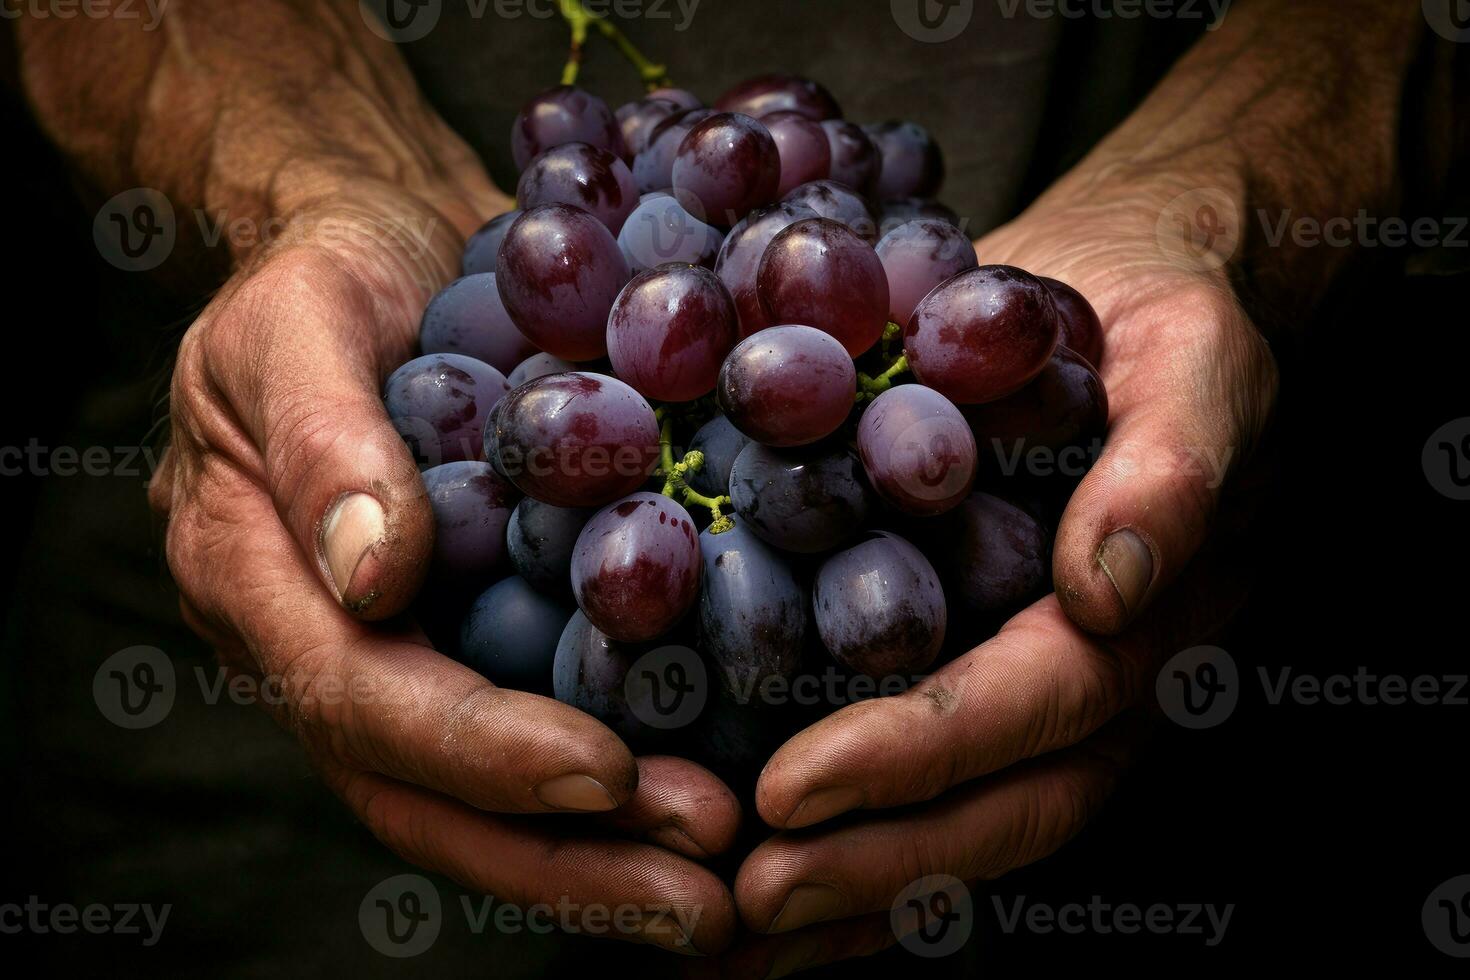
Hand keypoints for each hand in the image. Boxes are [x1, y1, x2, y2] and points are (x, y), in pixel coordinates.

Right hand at [148, 171, 740, 954]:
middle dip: (560, 858)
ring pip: (480, 798)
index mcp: (259, 580)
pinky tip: (715, 807)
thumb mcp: (297, 319)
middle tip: (698, 895)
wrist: (371, 250)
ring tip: (719, 886)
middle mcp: (324, 644)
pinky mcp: (469, 633)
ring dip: (599, 857)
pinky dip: (614, 792)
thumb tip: (375, 578)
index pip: (364, 700)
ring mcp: (398, 652)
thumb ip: (323, 440)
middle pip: (427, 796)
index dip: (482, 752)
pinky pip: (535, 728)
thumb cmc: (323, 273)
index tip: (608, 775)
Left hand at [714, 173, 1278, 973]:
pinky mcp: (982, 676)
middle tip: (746, 895)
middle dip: (876, 862)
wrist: (1133, 305)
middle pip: (1001, 807)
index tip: (794, 789)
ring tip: (729, 929)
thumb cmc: (1163, 327)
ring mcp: (1043, 696)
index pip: (1035, 709)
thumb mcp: (1192, 363)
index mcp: (1151, 619)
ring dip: (854, 890)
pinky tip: (751, 881)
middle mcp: (1099, 684)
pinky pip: (927, 783)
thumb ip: (1172, 465)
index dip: (921, 755)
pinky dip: (849, 845)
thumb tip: (1110, 585)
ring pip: (965, 826)